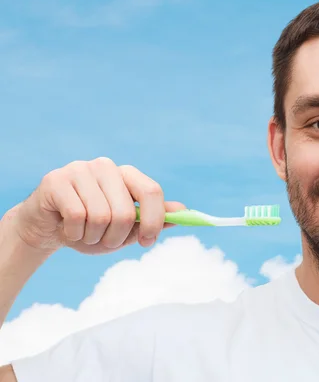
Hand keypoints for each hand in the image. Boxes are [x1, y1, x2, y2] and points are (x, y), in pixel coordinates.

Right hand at [7, 157, 185, 254]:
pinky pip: (76, 216)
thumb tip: (183, 211)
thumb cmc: (90, 228)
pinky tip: (67, 229)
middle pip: (125, 211)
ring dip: (92, 238)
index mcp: (126, 174)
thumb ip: (153, 219)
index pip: (151, 190)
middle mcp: (106, 166)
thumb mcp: (125, 228)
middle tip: (103, 242)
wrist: (47, 228)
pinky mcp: (56, 180)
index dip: (155, 219)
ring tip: (83, 234)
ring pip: (100, 217)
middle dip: (115, 238)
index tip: (148, 242)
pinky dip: (73, 234)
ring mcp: (80, 169)